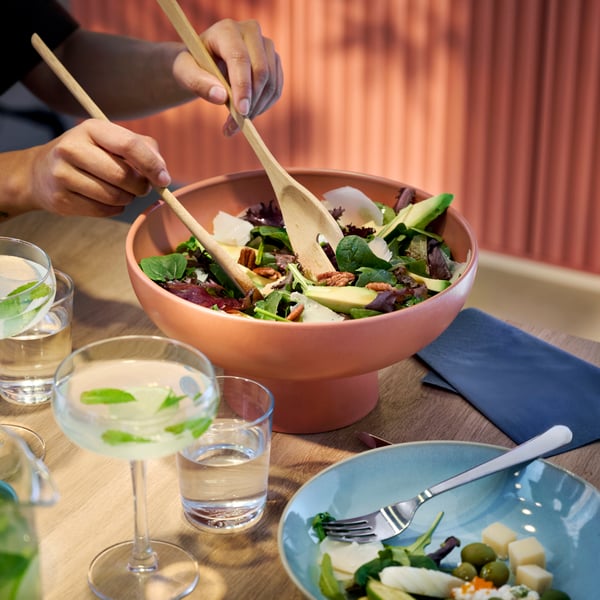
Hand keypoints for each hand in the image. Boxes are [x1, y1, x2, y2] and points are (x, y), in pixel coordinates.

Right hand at [28, 119, 169, 216]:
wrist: (40, 172)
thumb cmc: (88, 155)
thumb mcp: (111, 141)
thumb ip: (143, 147)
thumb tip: (162, 170)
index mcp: (91, 129)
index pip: (129, 145)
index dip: (152, 165)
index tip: (163, 179)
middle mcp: (72, 148)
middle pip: (123, 176)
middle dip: (140, 186)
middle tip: (140, 187)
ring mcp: (63, 175)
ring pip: (115, 197)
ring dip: (127, 199)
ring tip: (120, 191)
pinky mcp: (61, 199)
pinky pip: (104, 211)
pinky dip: (114, 209)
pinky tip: (107, 200)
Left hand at [173, 18, 282, 135]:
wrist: (204, 63)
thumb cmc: (192, 66)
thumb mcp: (184, 72)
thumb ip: (197, 82)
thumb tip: (220, 96)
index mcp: (227, 30)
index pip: (240, 58)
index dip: (243, 86)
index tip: (241, 112)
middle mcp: (251, 32)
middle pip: (261, 71)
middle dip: (251, 102)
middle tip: (235, 126)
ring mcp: (266, 46)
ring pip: (271, 83)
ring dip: (256, 109)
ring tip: (236, 124)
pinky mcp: (274, 62)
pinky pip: (276, 90)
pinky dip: (263, 107)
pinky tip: (246, 115)